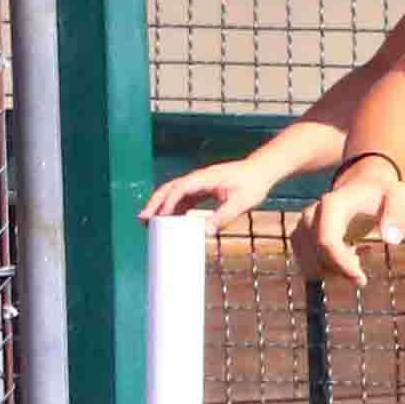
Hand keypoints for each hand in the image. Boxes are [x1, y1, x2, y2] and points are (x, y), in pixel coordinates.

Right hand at [144, 151, 293, 223]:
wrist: (261, 171)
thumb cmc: (253, 184)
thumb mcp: (242, 203)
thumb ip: (224, 216)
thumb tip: (206, 232)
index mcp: (204, 178)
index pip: (179, 189)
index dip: (168, 203)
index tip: (159, 217)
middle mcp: (197, 179)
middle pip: (169, 189)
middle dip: (154, 203)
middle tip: (142, 219)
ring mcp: (199, 183)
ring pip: (173, 193)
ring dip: (161, 206)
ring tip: (150, 222)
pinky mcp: (202, 188)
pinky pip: (184, 197)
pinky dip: (174, 207)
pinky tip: (170, 220)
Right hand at [300, 155, 404, 291]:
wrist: (365, 187)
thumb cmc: (385, 194)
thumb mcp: (399, 197)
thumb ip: (397, 214)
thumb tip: (391, 240)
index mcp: (332, 205)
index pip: (327, 241)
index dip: (341, 264)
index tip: (361, 279)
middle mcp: (311, 215)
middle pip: (316, 255)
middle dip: (339, 271)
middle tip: (362, 271)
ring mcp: (303, 226)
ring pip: (307, 262)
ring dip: (332, 271)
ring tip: (357, 255)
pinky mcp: (302, 236)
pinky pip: (307, 262)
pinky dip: (327, 268)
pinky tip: (349, 254)